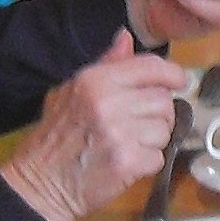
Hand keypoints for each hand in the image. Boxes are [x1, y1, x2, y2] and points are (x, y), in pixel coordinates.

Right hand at [0, 36, 189, 220]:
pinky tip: (127, 162)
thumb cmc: (56, 137)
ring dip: (153, 139)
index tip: (179, 81)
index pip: (150, 67)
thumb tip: (126, 37)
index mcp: (95, 80)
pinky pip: (159, 156)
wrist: (40, 182)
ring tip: (129, 144)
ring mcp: (119, 134)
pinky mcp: (128, 162)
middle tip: (139, 124)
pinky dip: (148, 162)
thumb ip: (105, 64)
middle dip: (158, 113)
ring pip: (165, 129)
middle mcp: (108, 103)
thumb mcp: (72, 90)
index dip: (172, 74)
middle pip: (163, 100)